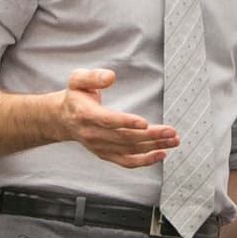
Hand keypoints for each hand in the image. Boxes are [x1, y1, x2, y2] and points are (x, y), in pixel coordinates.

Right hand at [59, 69, 178, 167]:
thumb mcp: (77, 80)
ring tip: (173, 140)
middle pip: (124, 137)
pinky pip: (127, 161)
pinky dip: (145, 161)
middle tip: (170, 131)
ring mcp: (99, 147)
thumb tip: (111, 76)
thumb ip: (93, 76)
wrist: (63, 119)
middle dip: (150, 135)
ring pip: (129, 150)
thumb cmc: (75, 96)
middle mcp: (92, 134)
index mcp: (85, 115)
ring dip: (153, 146)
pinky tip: (161, 154)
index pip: (107, 121)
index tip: (144, 122)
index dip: (126, 122)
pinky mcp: (106, 154)